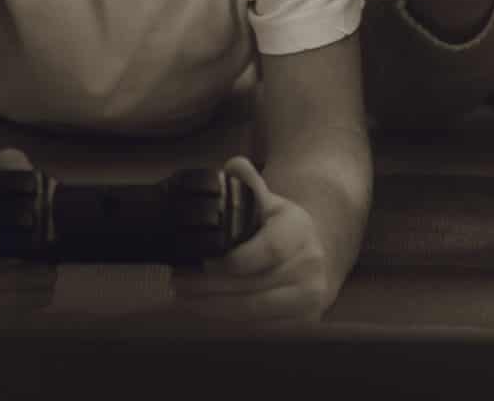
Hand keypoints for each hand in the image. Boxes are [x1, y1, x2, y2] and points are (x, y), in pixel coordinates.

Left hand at [169, 157, 330, 322]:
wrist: (314, 255)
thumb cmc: (280, 227)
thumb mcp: (268, 201)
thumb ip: (248, 184)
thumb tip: (234, 165)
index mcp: (299, 229)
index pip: (269, 250)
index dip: (234, 260)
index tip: (203, 261)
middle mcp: (310, 264)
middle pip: (255, 284)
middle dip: (210, 286)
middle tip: (178, 280)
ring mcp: (309, 296)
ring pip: (255, 310)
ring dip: (213, 306)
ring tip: (183, 296)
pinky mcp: (304, 321)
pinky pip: (260, 327)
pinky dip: (229, 321)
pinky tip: (205, 310)